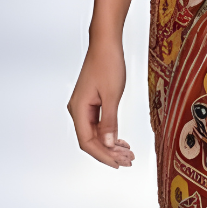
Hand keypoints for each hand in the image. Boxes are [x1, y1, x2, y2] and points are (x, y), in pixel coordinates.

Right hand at [67, 38, 134, 168]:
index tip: (118, 164)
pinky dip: (110, 134)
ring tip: (128, 153)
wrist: (105, 43)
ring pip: (96, 134)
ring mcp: (84, 107)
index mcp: (78, 109)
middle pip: (91, 140)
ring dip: (111, 145)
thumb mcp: (112, 95)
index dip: (103, 155)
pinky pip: (98, 124)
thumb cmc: (107, 63)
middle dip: (109, 153)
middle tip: (128, 160)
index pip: (87, 142)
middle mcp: (78, 110)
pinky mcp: (91, 103)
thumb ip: (110, 121)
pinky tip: (121, 141)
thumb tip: (109, 144)